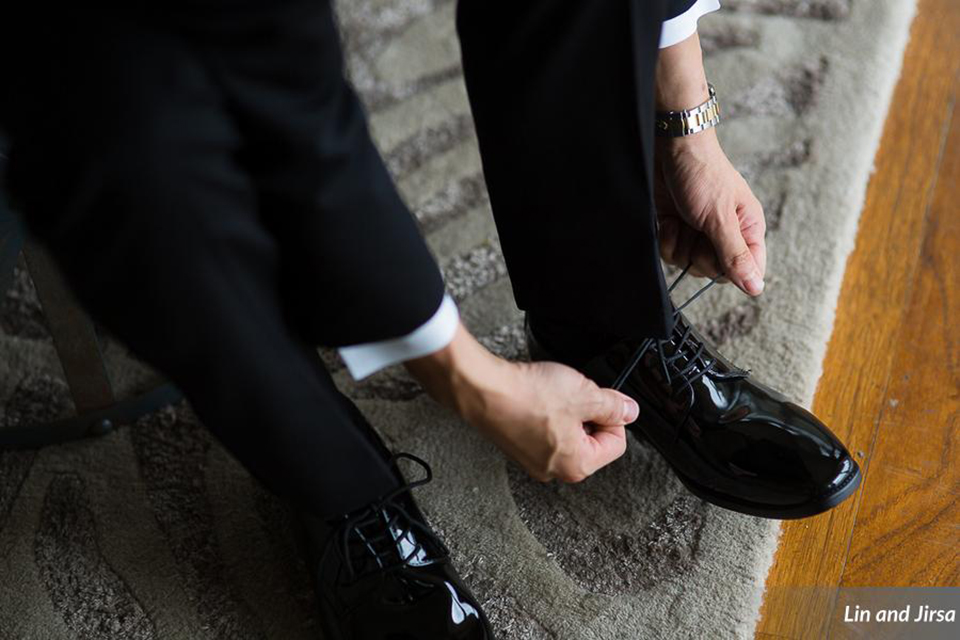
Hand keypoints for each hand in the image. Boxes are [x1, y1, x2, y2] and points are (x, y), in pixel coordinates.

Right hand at [405, 324, 638, 482]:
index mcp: (577, 466)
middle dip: (588, 414)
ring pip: (566, 434)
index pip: (616, 444)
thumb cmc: (529, 397)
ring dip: (567, 412)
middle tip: (576, 393)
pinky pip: (544, 431)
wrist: (484, 390)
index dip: (614, 416)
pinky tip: (537, 398)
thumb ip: (614, 406)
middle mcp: (554, 471)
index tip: (604, 398)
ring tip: (554, 394)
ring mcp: (532, 460)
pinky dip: (546, 414)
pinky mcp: (516, 445)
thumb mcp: (586, 395)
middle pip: (590, 441)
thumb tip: (629, 412)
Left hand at [655, 129, 766, 295]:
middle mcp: (726, 234)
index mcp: (748, 229)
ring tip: (683, 220)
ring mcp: (699, 232)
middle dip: (699, 255)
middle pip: (713, 271)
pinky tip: (669, 220)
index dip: (732, 271)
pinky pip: (671, 253)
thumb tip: (756, 289)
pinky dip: (667, 238)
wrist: (671, 149)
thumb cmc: (702, 174)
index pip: (748, 270)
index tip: (718, 254)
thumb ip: (735, 255)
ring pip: (689, 264)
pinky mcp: (677, 229)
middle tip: (698, 229)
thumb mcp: (720, 218)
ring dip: (680, 246)